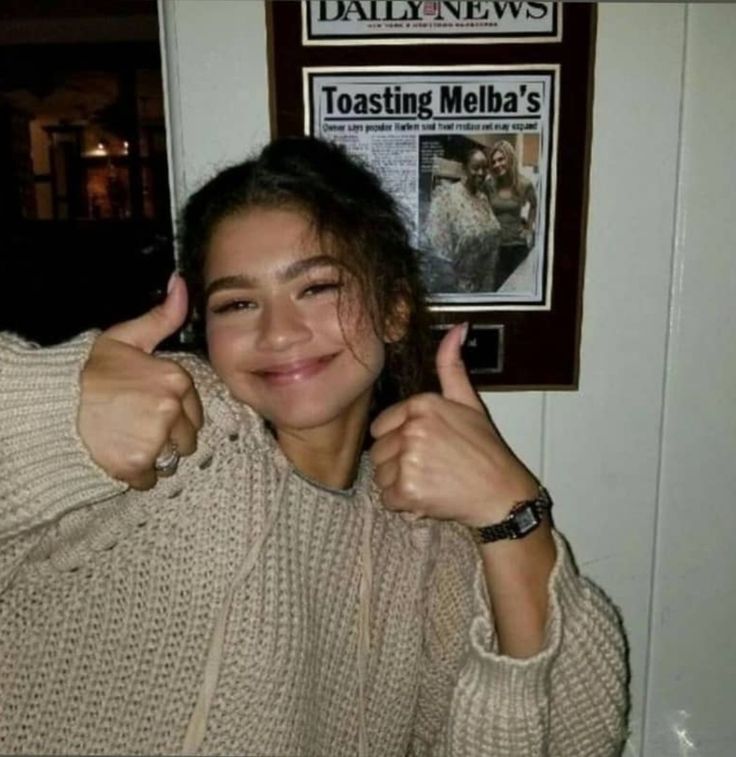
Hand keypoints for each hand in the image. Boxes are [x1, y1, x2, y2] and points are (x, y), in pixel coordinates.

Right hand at [78, 274, 203, 489]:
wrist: (49, 405)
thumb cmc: (87, 372)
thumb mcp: (124, 338)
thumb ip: (161, 317)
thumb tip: (180, 284)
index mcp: (175, 378)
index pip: (194, 409)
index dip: (174, 413)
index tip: (150, 410)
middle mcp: (171, 408)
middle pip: (188, 437)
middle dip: (169, 436)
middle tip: (137, 427)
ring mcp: (155, 438)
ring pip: (174, 459)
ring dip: (157, 456)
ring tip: (128, 441)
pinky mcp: (137, 464)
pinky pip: (152, 479)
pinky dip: (138, 474)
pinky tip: (118, 456)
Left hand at [370, 324, 537, 527]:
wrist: (502, 494)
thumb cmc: (485, 450)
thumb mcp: (468, 402)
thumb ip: (452, 366)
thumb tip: (458, 328)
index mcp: (422, 404)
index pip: (380, 426)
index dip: (398, 441)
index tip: (424, 448)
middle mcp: (413, 428)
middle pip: (378, 451)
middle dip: (398, 464)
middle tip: (431, 467)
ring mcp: (410, 459)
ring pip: (380, 476)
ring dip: (399, 485)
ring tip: (431, 481)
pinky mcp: (408, 488)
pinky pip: (387, 498)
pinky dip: (403, 504)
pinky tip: (427, 498)